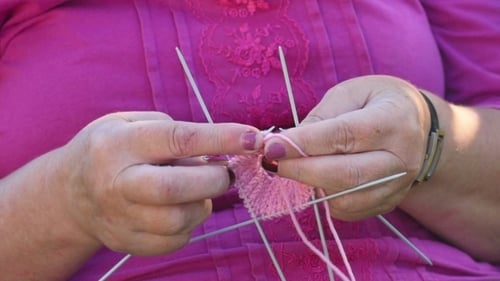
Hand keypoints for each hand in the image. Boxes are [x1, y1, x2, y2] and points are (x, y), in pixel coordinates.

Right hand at [56, 112, 261, 254]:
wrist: (70, 193)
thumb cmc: (110, 149)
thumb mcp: (130, 122)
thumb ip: (173, 131)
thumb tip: (220, 152)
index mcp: (118, 144)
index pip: (178, 140)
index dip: (221, 139)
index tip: (253, 138)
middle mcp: (115, 183)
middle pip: (175, 189)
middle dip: (213, 180)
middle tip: (223, 173)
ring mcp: (118, 218)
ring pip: (178, 220)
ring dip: (203, 204)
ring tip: (197, 189)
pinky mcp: (126, 243)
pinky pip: (174, 241)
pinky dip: (190, 225)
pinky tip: (181, 208)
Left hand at [263, 75, 430, 220]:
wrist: (416, 125)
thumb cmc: (377, 101)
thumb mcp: (350, 93)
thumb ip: (321, 117)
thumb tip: (288, 144)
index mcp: (394, 120)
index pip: (344, 136)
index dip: (304, 143)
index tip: (272, 146)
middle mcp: (403, 158)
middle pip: (346, 175)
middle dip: (300, 171)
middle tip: (271, 162)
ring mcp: (399, 186)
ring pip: (346, 199)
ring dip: (310, 187)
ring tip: (292, 169)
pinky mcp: (388, 203)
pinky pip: (349, 211)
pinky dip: (325, 199)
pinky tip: (316, 180)